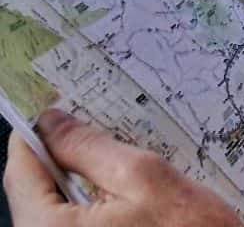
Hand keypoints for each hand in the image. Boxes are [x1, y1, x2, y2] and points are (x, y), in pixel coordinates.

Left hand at [4, 110, 241, 226]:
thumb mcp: (144, 176)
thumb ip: (89, 148)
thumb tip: (50, 122)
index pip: (19, 171)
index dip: (35, 135)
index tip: (54, 109)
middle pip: (33, 192)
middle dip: (59, 158)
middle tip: (94, 129)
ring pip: (51, 210)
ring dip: (75, 182)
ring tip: (113, 162)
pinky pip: (69, 226)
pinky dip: (86, 206)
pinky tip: (117, 196)